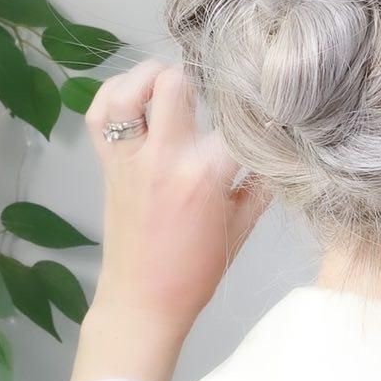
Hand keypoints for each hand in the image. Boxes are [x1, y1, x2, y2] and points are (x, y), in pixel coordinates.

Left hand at [71, 61, 271, 380]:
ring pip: (131, 89)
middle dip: (200, 79)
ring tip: (172, 87)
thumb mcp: (243, 226)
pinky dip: (116, 95)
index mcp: (204, 175)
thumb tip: (281, 148)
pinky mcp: (107, 163)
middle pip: (176, 83)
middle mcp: (163, 158)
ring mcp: (130, 158)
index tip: (264, 111)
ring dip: (153, 78)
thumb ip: (262, 182)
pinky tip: (139, 99)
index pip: (236, 119)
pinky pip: (99, 112)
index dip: (254, 110)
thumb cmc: (196, 271)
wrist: (142, 302)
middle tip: (212, 93)